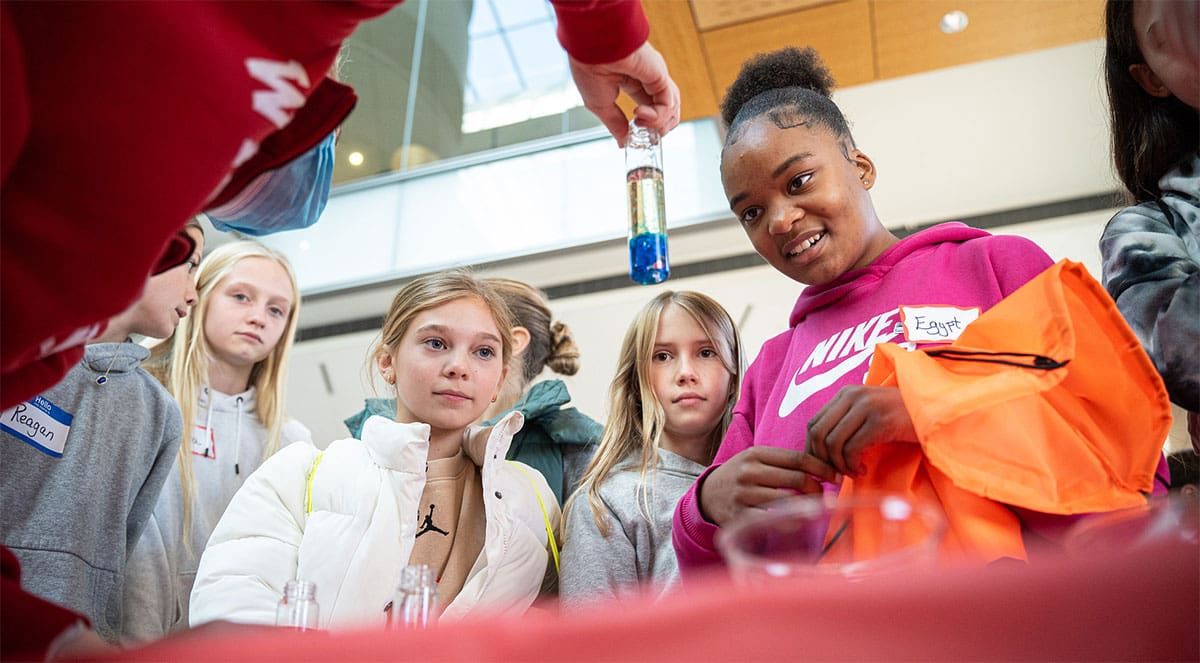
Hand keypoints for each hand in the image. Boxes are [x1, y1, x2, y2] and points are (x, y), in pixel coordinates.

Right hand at [568, 41, 680, 145]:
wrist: (591, 47)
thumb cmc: (590, 68)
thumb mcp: (600, 105)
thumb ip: (615, 124)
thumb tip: (623, 142)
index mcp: (631, 80)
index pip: (649, 108)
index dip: (646, 126)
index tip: (632, 136)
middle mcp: (647, 78)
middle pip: (666, 111)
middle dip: (656, 129)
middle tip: (641, 134)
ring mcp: (656, 76)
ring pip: (672, 109)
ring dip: (657, 125)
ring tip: (639, 124)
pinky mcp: (661, 75)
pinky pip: (668, 104)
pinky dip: (657, 116)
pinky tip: (639, 115)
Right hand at [697, 446, 833, 525]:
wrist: (708, 495)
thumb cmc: (741, 476)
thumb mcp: (755, 460)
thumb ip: (783, 462)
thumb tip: (823, 468)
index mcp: (755, 454)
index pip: (798, 458)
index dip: (821, 467)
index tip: (836, 475)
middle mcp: (749, 472)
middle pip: (796, 479)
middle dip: (817, 487)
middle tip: (825, 494)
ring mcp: (744, 494)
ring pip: (788, 500)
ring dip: (808, 505)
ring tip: (814, 507)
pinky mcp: (740, 515)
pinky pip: (774, 520)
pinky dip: (790, 521)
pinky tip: (797, 520)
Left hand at [805, 385, 918, 477]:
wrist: (937, 412)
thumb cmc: (903, 418)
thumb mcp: (870, 412)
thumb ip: (847, 423)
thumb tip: (822, 451)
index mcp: (846, 393)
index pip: (814, 423)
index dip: (812, 450)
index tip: (823, 467)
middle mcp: (852, 396)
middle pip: (818, 433)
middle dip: (822, 460)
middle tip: (834, 475)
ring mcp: (866, 407)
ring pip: (833, 443)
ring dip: (839, 465)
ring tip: (852, 472)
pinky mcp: (880, 422)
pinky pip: (852, 449)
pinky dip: (852, 465)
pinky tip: (862, 471)